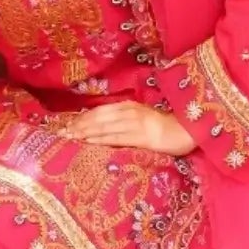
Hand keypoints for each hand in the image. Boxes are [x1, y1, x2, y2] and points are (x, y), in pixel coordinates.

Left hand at [64, 100, 196, 155]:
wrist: (186, 131)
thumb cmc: (164, 127)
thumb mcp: (142, 118)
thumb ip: (124, 120)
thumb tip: (104, 128)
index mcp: (128, 106)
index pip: (100, 111)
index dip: (82, 118)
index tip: (68, 124)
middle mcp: (129, 112)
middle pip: (98, 118)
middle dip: (79, 125)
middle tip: (62, 133)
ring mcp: (134, 124)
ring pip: (104, 127)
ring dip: (85, 132)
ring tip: (70, 138)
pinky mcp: (141, 136)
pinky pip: (116, 137)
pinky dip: (100, 139)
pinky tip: (88, 142)